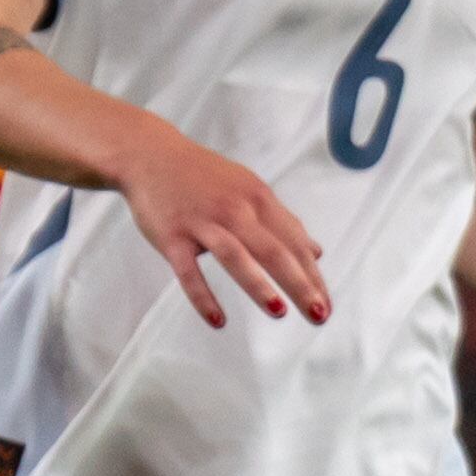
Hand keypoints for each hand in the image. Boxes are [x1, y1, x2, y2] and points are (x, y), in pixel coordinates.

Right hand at [114, 119, 328, 328]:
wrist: (149, 155)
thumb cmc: (202, 176)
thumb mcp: (249, 190)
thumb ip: (282, 222)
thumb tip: (315, 252)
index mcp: (257, 198)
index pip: (292, 241)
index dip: (312, 274)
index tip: (325, 302)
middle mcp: (234, 209)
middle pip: (272, 250)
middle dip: (299, 283)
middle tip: (318, 313)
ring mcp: (202, 223)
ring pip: (235, 256)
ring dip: (258, 285)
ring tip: (279, 312)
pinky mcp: (171, 236)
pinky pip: (188, 271)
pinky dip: (202, 296)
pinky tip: (218, 320)